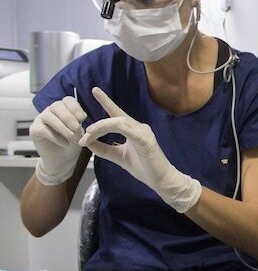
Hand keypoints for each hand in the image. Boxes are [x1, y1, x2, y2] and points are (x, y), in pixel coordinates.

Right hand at [30, 96, 85, 184]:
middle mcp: (51, 111)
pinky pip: (42, 129)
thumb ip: (80, 123)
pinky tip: (65, 143)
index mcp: (64, 108)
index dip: (75, 108)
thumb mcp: (81, 132)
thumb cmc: (73, 143)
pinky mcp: (34, 130)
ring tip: (72, 137)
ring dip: (62, 127)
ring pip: (48, 116)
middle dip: (69, 117)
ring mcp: (41, 119)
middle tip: (77, 129)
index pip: (68, 100)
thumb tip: (81, 117)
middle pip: (57, 106)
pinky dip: (55, 137)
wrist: (63, 160)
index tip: (82, 118)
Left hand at [78, 87, 201, 212]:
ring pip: (117, 121)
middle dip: (96, 124)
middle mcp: (138, 127)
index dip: (106, 101)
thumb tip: (88, 142)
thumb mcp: (119, 157)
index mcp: (133, 130)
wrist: (161, 179)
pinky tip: (98, 133)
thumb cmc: (144, 168)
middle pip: (114, 117)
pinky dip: (109, 128)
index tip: (95, 90)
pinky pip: (125, 128)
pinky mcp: (145, 138)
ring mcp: (143, 131)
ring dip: (100, 127)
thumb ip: (104, 149)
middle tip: (82, 135)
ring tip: (87, 136)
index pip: (117, 113)